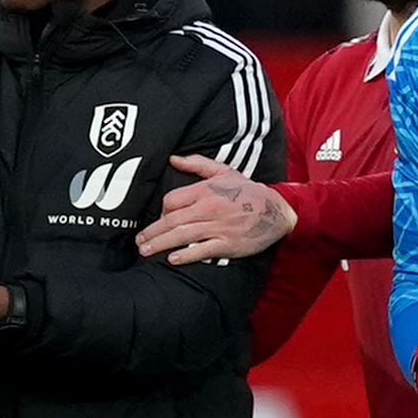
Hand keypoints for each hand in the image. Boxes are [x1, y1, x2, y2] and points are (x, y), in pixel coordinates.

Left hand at [133, 155, 294, 265]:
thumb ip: (197, 164)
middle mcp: (209, 208)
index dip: (161, 211)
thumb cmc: (248, 191)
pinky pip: (201, 250)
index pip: (172, 200)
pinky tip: (172, 259)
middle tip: (138, 241)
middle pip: (171, 220)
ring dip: (160, 244)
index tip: (159, 219)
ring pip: (181, 236)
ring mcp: (218, 227)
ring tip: (145, 251)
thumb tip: (173, 158)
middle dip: (152, 232)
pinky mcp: (227, 244)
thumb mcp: (224, 171)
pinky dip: (185, 255)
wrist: (278, 210)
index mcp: (206, 190)